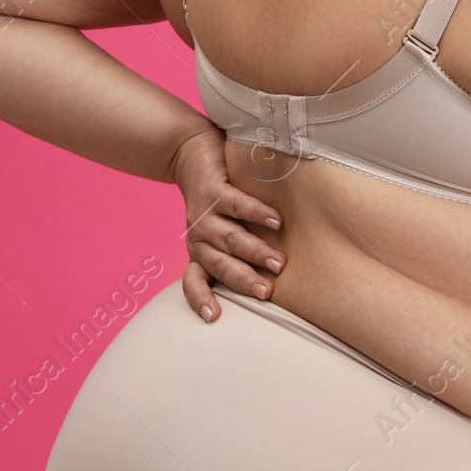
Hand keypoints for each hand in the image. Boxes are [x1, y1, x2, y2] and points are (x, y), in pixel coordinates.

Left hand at [171, 127, 285, 321]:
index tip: (213, 318)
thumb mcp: (221, 229)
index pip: (194, 281)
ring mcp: (205, 213)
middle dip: (243, 280)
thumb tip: (280, 278)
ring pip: (230, 238)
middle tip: (267, 293)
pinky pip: (235, 204)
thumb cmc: (216, 199)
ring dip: (254, 251)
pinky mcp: (213, 189)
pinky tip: (276, 221)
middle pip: (220, 264)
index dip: (201, 299)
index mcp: (200, 251)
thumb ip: (239, 251)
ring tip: (280, 263)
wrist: (190, 152)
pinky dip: (256, 213)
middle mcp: (199, 237)